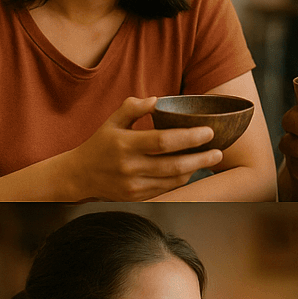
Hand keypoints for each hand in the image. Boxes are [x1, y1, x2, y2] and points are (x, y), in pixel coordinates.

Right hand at [56, 97, 223, 200]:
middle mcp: (130, 167)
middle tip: (218, 152)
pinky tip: (189, 170)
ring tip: (207, 160)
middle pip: (174, 165)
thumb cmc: (99, 144)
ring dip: (194, 170)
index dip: (190, 137)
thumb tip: (157, 100)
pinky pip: (166, 189)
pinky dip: (180, 180)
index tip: (208, 132)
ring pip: (173, 180)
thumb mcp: (111, 121)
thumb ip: (132, 107)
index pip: (164, 141)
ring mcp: (133, 185)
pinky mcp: (136, 197)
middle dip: (201, 158)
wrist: (79, 176)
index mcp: (124, 144)